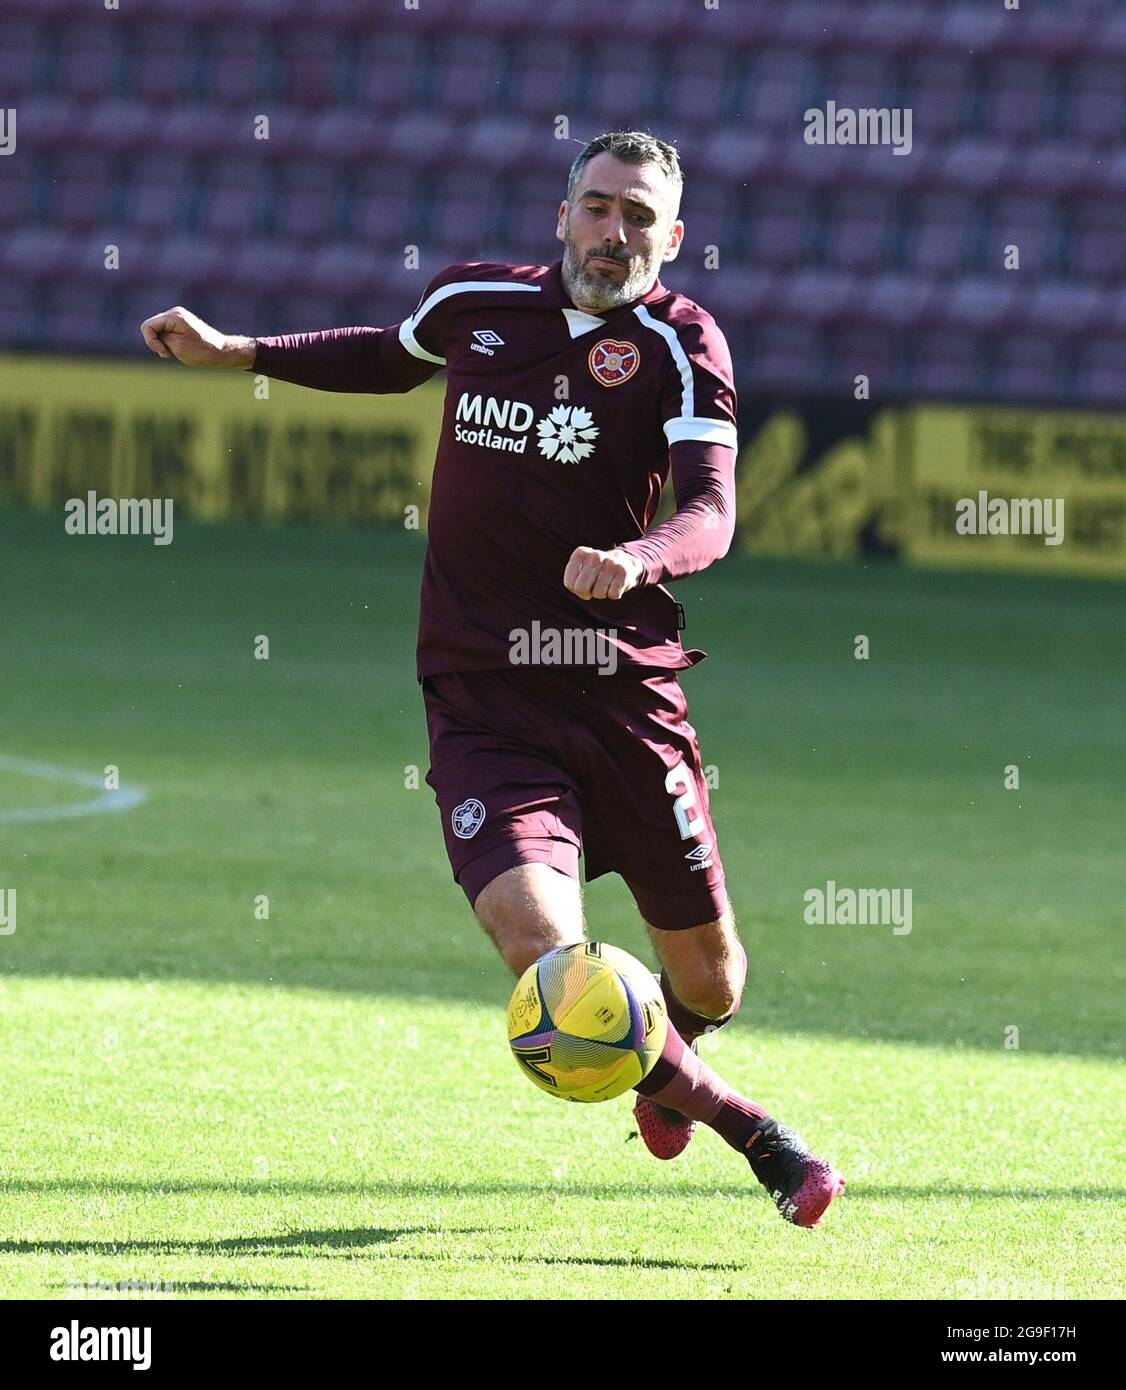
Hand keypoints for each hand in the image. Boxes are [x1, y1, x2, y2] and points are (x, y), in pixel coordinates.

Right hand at [139, 306, 255, 367]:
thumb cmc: (201, 351)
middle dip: (156, 342)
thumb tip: (152, 333)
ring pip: (157, 330)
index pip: (147, 326)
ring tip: (175, 352)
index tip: (165, 352)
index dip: (151, 341)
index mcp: (174, 316)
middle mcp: (174, 313)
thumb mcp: (176, 346)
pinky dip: (167, 342)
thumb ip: (160, 337)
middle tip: (170, 353)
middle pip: (151, 327)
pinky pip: (164, 332)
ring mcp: (177, 317)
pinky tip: (176, 349)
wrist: (221, 351)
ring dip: (162, 343)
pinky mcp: (180, 323)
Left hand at [563, 546, 644, 600]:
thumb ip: (572, 581)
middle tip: (592, 587)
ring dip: (601, 593)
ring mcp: (610, 563)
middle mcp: (595, 556)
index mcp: (580, 554)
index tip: (582, 582)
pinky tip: (615, 583)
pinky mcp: (623, 572)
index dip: (575, 589)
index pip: (569, 583)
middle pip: (581, 588)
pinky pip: (613, 595)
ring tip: (605, 583)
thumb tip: (581, 589)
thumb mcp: (580, 570)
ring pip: (598, 593)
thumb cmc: (596, 571)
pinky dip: (613, 593)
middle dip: (586, 593)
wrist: (624, 562)